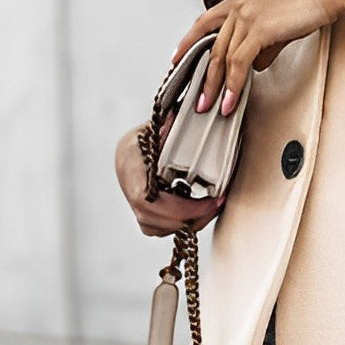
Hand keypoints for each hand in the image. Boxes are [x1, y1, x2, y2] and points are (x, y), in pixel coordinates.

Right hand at [115, 123, 224, 237]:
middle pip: (152, 219)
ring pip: (155, 227)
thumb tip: (179, 117)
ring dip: (187, 223)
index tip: (209, 201)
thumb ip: (169, 125)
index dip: (178, 208)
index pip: (146, 199)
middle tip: (217, 204)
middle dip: (189, 218)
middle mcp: (127, 186)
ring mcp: (132, 202)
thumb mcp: (159, 125)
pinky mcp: (141, 212)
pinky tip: (198, 211)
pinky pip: (158, 227)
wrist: (133, 146)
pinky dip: (179, 223)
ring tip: (211, 208)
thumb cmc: (148, 134)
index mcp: (130, 164)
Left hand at [171, 0, 344, 115]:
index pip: (204, 22)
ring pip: (223, 57)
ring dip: (218, 87)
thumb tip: (256, 65)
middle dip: (204, 77)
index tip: (177, 58)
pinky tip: (233, 99)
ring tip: (215, 107)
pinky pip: (240, 62)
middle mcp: (237, 6)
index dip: (189, 42)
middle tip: (199, 99)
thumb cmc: (309, 1)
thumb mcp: (279, 24)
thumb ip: (264, 44)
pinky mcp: (259, 28)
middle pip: (211, 46)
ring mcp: (246, 16)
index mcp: (239, 0)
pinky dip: (235, 84)